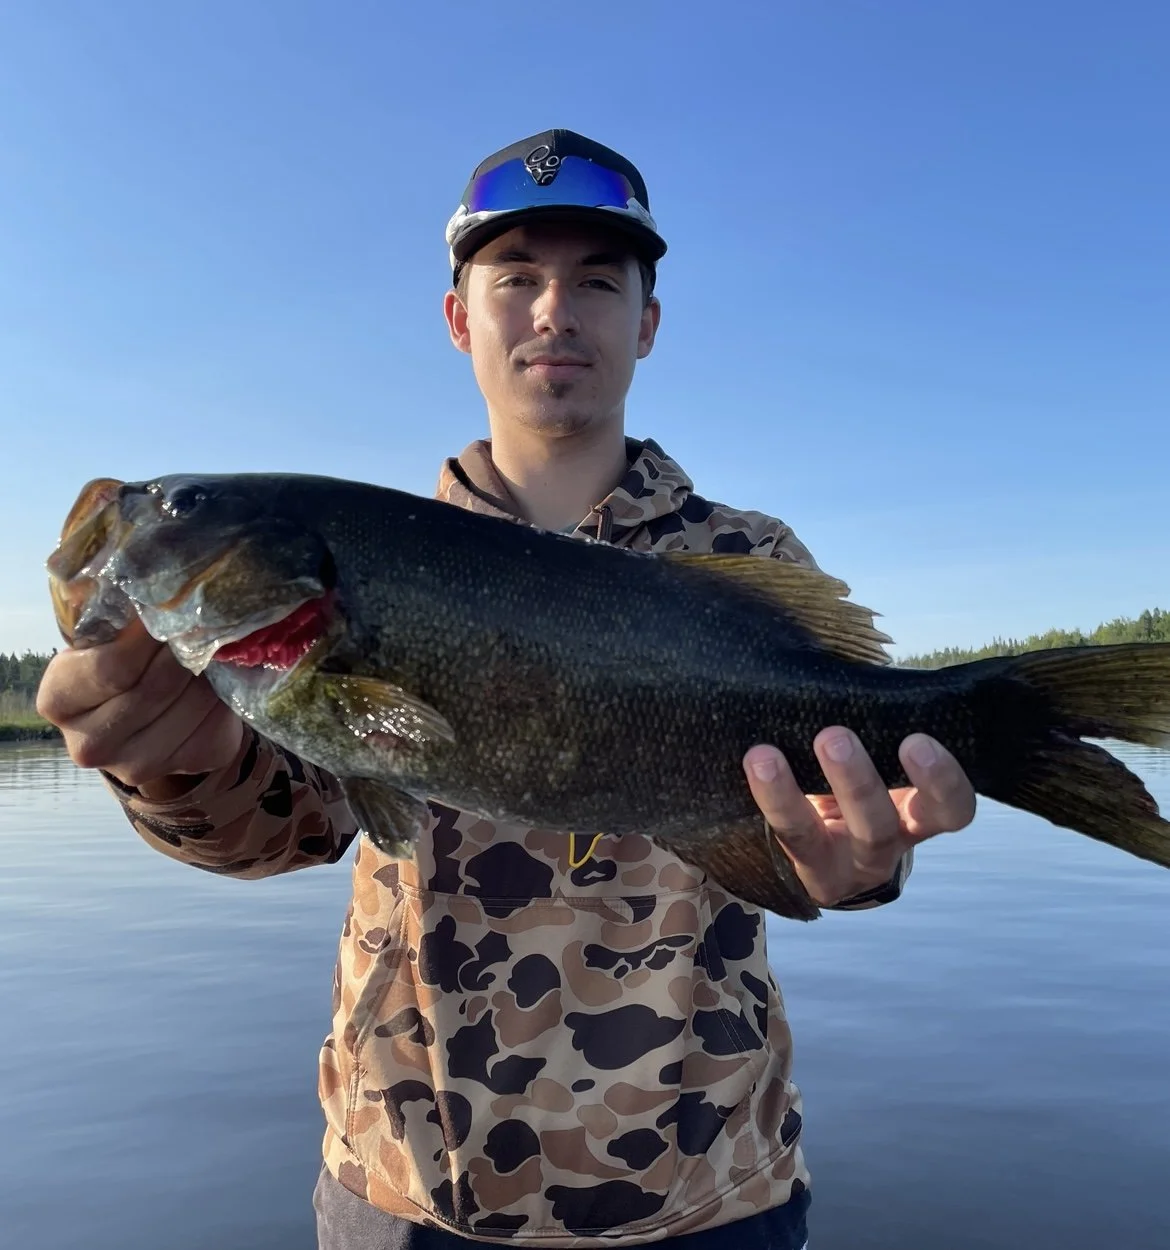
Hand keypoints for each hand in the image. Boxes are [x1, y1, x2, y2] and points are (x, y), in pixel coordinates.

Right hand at [37, 617, 243, 798]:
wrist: (153, 712)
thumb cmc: (124, 661)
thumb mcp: (105, 639)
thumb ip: (117, 622)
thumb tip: (152, 593)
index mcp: (59, 700)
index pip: (112, 667)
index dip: (148, 635)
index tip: (169, 608)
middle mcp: (89, 744)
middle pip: (156, 687)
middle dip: (184, 649)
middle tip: (202, 621)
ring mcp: (136, 765)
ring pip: (193, 705)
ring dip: (209, 671)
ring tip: (211, 647)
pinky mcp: (185, 766)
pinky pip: (217, 725)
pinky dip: (225, 697)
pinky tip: (218, 681)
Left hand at [742, 728, 975, 906]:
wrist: (834, 844)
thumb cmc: (863, 780)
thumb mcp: (882, 755)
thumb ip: (877, 721)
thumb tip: (852, 661)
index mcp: (919, 812)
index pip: (952, 807)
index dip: (941, 781)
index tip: (916, 740)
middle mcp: (888, 843)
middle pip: (880, 825)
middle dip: (858, 783)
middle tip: (835, 737)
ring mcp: (844, 864)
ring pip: (819, 838)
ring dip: (792, 796)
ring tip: (767, 756)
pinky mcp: (807, 871)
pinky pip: (785, 836)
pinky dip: (769, 798)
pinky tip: (755, 763)